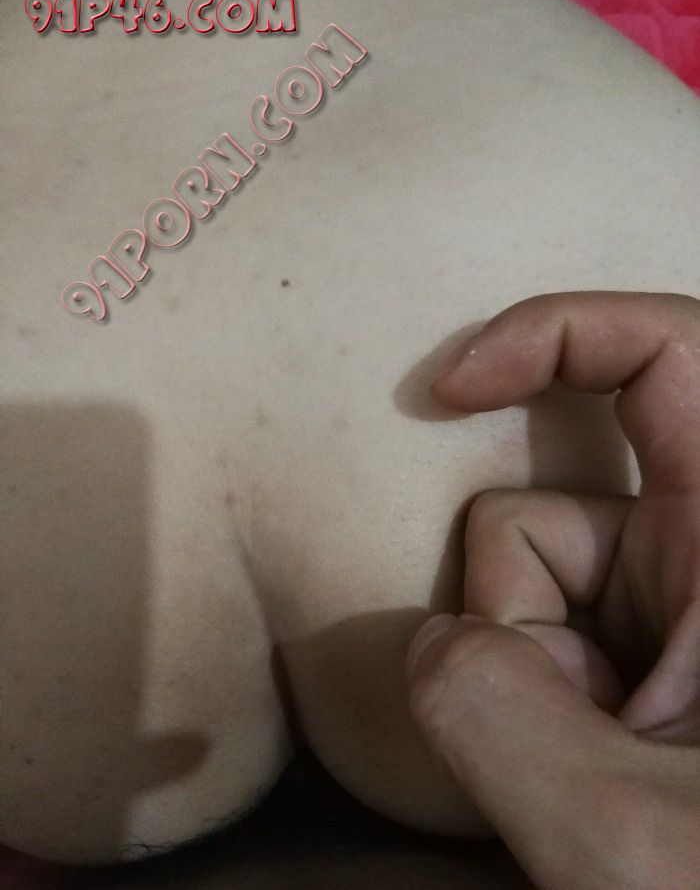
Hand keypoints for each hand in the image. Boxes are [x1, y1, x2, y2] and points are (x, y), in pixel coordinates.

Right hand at [406, 292, 699, 889]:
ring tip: (590, 777)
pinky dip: (533, 696)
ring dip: (523, 676)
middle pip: (541, 509)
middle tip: (567, 722)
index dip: (556, 333)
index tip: (453, 386)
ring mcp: (674, 610)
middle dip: (508, 604)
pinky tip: (583, 773)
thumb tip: (436, 641)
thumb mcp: (634, 835)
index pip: (673, 355)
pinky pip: (535, 637)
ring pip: (526, 585)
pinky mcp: (644, 655)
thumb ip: (495, 718)